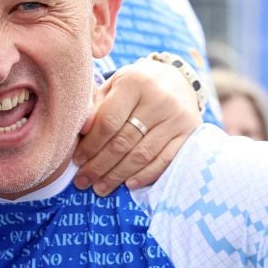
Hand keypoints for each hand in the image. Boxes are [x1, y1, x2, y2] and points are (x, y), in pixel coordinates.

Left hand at [75, 58, 201, 195]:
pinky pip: (165, 160)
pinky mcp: (190, 132)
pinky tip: (129, 184)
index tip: (77, 161)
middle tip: (83, 181)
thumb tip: (82, 132)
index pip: (108, 122)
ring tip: (100, 187)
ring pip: (142, 155)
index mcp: (135, 83)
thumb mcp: (114, 85)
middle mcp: (160, 99)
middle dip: (100, 165)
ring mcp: (178, 117)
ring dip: (118, 175)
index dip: (91, 145)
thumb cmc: (136, 85)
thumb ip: (96, 105)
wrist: (177, 79)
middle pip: (124, 142)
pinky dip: (146, 175)